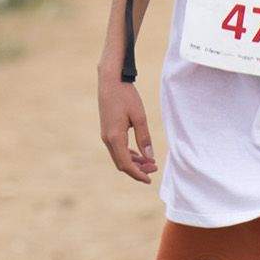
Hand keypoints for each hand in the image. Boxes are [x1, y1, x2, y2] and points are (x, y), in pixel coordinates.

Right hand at [98, 64, 157, 182]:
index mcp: (115, 137)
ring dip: (133, 162)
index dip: (138, 174)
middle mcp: (107, 139)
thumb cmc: (126, 96)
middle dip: (137, 169)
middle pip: (121, 163)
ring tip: (150, 162)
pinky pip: (117, 149)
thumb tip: (149, 158)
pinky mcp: (107, 130)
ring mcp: (105, 135)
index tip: (150, 179)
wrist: (110, 80)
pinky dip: (128, 154)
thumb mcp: (139, 117)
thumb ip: (144, 138)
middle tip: (154, 169)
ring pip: (118, 157)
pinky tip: (139, 154)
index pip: (126, 164)